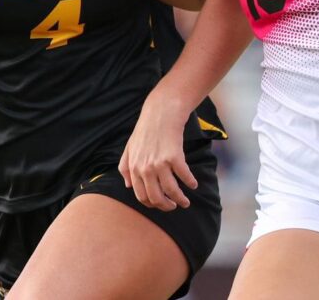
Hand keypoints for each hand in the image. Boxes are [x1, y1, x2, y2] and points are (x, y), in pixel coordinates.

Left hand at [118, 94, 196, 211]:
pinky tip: (194, 184)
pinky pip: (184, 176)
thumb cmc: (145, 130)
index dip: (152, 204)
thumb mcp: (129, 148)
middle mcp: (145, 168)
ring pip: (171, 190)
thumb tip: (127, 186)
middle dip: (166, 206)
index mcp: (134, 168)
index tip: (161, 204)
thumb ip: (125, 167)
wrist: (160, 113)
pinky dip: (191, 183)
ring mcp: (159, 163)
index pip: (141, 196)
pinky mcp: (174, 157)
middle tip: (173, 206)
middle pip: (156, 198)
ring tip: (185, 201)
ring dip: (181, 199)